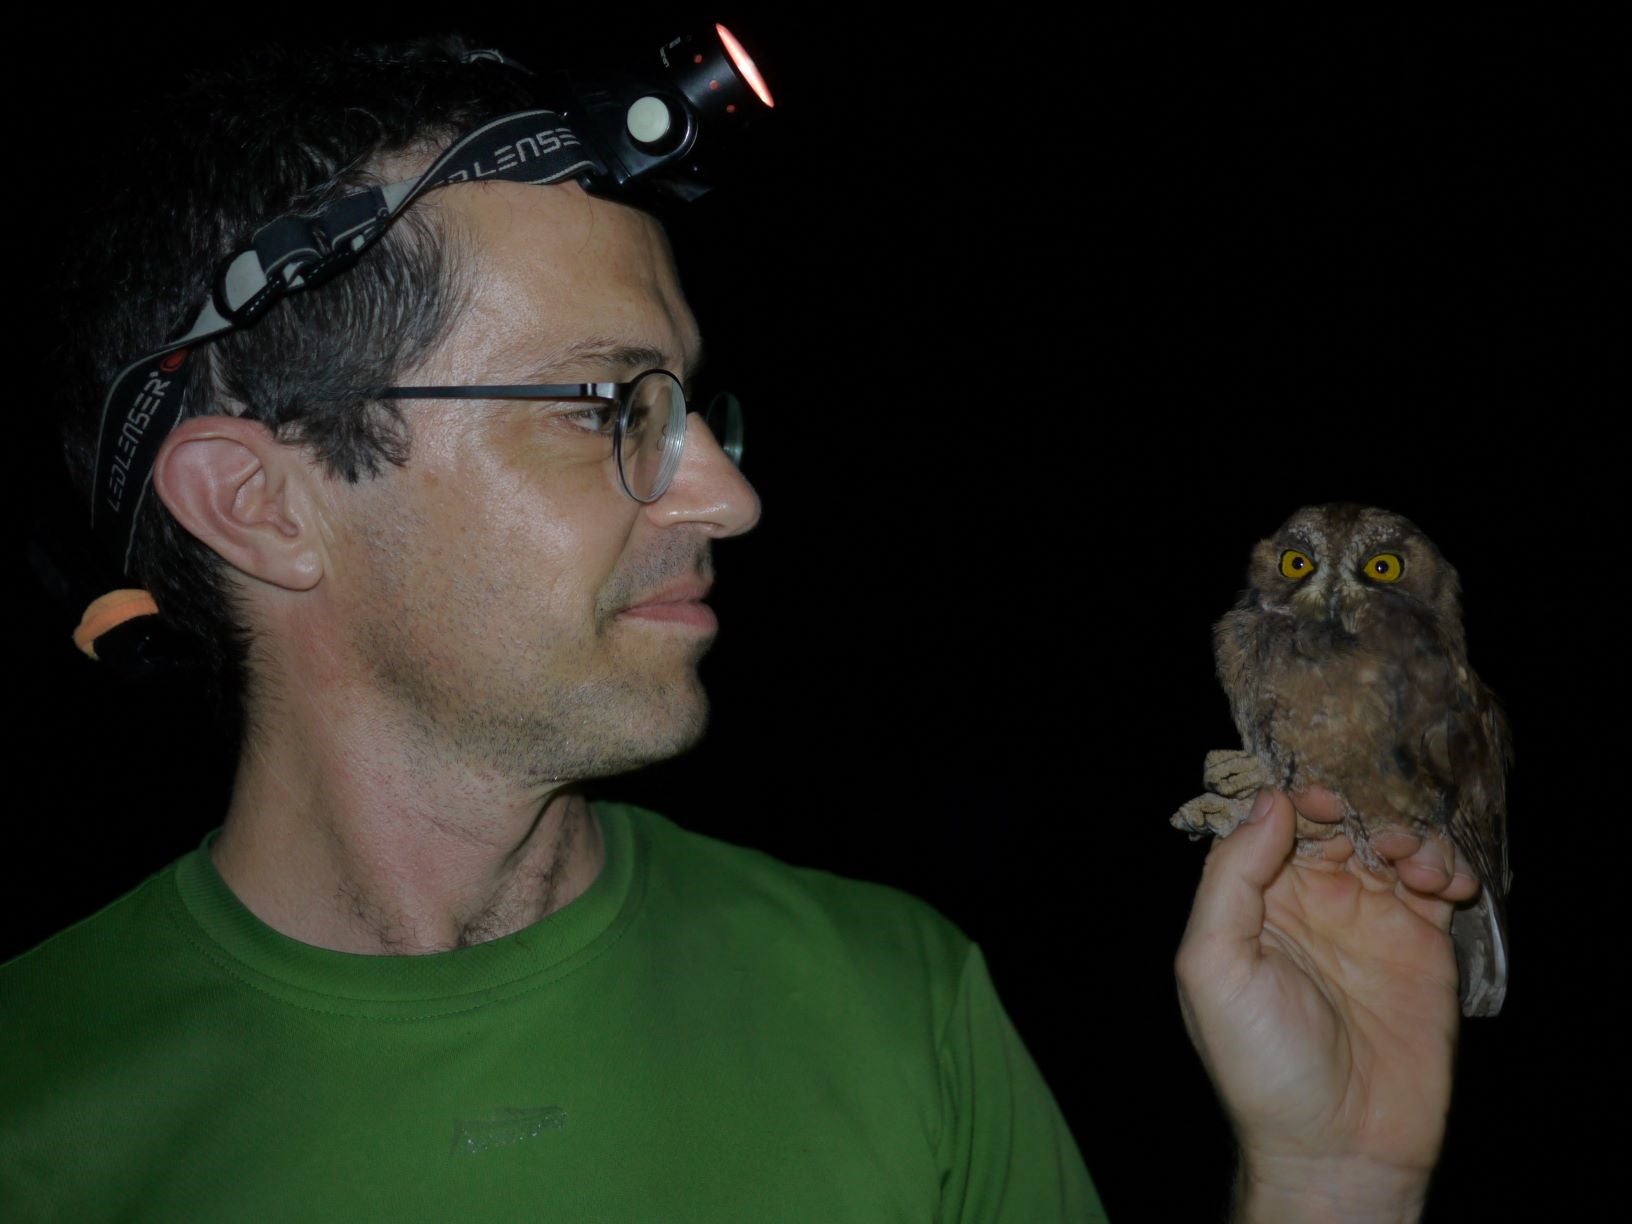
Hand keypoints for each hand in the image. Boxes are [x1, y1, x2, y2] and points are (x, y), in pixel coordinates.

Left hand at [1174, 789, 1477, 1222]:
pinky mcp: (1423, 944)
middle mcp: (1311, 902)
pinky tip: (1442, 881)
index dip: (1296, 798)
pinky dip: (1446, 864)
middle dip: (1356, 807)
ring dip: (1406, 831)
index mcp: (1253, 901)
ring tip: (1410, 860)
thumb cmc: (1260, 1065)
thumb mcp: (1212, 965)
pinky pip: (1437, 881)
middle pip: (1336, 822)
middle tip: (1370, 825)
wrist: (1338, 1147)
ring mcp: (1370, 919)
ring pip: (1390, 841)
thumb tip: (1268, 802)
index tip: (1319, 795)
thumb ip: (1231, 878)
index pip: (1272, 822)